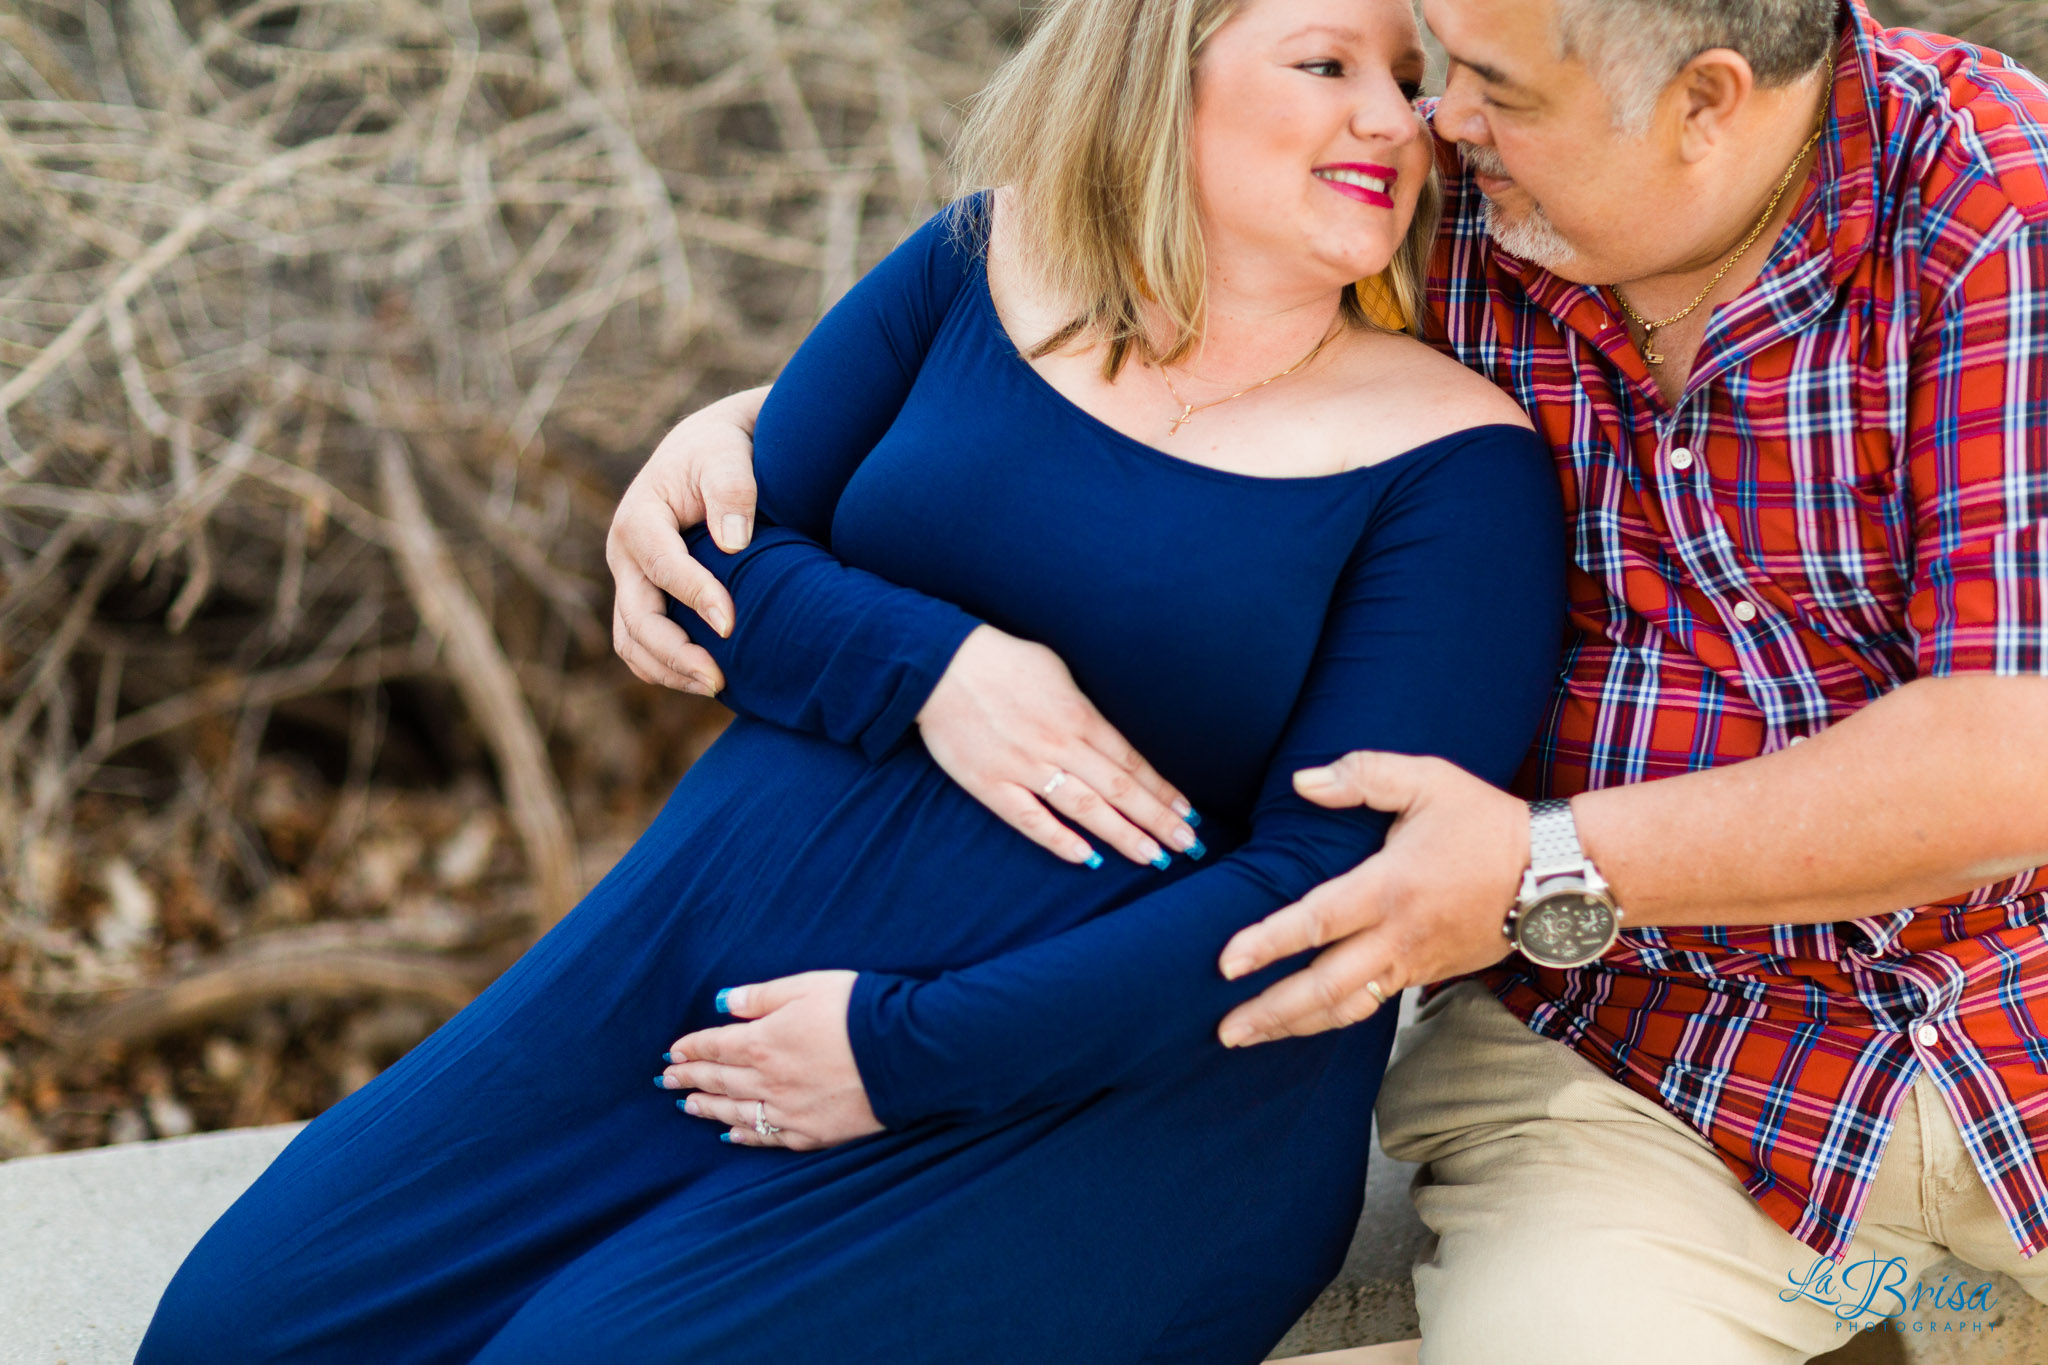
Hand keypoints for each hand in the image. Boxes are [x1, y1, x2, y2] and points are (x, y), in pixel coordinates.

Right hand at [606, 386, 768, 695]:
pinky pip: (640, 645)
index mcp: (639, 518)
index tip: (730, 624)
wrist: (707, 453)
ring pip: (631, 641)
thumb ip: (733, 491)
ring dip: (668, 671)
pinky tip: (705, 679)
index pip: (662, 567)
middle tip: (720, 679)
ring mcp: (629, 580)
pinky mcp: (642, 597)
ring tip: (716, 687)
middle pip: (637, 618)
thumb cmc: (721, 452)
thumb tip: (733, 543)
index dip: (695, 597)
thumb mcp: (728, 456)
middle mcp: (623, 555)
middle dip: (675, 654)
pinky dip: (666, 668)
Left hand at [661, 970, 879, 1149]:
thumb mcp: (808, 986)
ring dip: (708, 1108)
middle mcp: (769, 1081)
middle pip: (719, 1080)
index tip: (672, 1052)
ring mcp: (789, 1110)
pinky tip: (731, 1136)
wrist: (906, 1054)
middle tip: (667, 1080)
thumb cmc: (860, 1010)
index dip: (691, 1048)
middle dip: (690, 1078)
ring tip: (687, 1105)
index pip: (716, 1045)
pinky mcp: (813, 1133)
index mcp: (764, 1041)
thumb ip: (762, 996)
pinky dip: (745, 1136)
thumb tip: (724, 1000)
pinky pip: (768, 1137)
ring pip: (736, 1111)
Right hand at [918, 625, 1201, 867]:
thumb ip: (1086, 709)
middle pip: (1119, 789)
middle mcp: (1059, 744)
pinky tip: (1088, 859)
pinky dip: (1059, 840)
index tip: (1187, 814)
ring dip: (1122, 834)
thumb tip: (1108, 737)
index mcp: (1079, 716)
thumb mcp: (1058, 671)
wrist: (940, 663)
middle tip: (1186, 847)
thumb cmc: (1004, 662)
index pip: (1132, 762)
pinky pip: (1030, 818)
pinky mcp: (991, 783)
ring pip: (1084, 808)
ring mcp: (1025, 766)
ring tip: (1152, 857)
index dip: (1162, 791)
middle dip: (1157, 820)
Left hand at [1213, 751, 1526, 1046]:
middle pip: (1325, 988)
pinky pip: (1373, 1005)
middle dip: (1271, 1012)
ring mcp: (1414, 962)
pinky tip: (1304, 1022)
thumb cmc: (1487, 822)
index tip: (1226, 963)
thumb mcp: (1428, 779)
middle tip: (1224, 1031)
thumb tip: (1302, 782)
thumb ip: (1362, 775)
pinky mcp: (1428, 975)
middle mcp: (1398, 934)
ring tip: (1252, 1037)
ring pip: (1347, 1009)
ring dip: (1296, 1026)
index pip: (1316, 921)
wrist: (1557, 873)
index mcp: (1389, 886)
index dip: (1267, 943)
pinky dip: (1333, 1018)